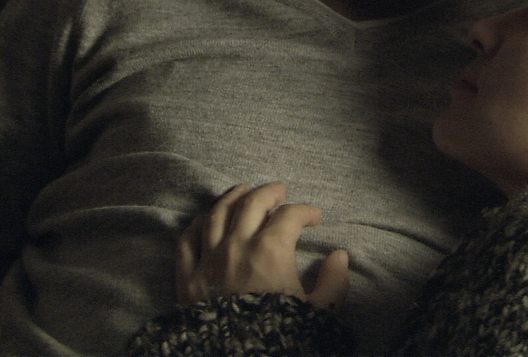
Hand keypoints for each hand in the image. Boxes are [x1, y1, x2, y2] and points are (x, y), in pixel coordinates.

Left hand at [175, 182, 349, 310]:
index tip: (314, 217)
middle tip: (279, 190)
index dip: (305, 211)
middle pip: (251, 204)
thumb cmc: (281, 336)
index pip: (289, 216)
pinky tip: (203, 219)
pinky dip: (195, 225)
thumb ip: (334, 283)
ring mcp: (208, 260)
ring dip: (232, 198)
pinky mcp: (187, 278)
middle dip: (268, 193)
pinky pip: (187, 241)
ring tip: (242, 190)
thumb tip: (340, 256)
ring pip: (217, 214)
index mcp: (270, 251)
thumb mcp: (319, 313)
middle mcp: (236, 246)